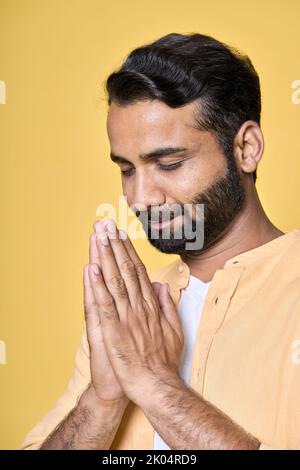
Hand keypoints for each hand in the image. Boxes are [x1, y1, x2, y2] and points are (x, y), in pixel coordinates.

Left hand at [88, 219, 183, 405]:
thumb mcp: (174, 330)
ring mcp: (126, 317)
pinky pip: (104, 304)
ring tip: (99, 236)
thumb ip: (167, 306)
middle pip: (125, 270)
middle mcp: (138, 306)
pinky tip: (91, 268)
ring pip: (114, 281)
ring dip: (105, 257)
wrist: (156, 386)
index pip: (137, 272)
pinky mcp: (113, 330)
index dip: (127, 251)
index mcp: (150, 305)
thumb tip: (161, 286)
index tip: (120, 234)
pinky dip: (97, 286)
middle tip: (106, 224)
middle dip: (115, 245)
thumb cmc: (163, 361)